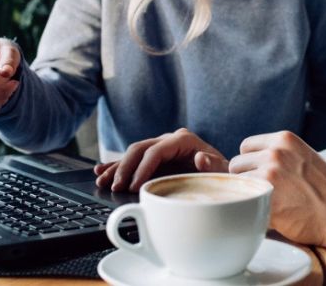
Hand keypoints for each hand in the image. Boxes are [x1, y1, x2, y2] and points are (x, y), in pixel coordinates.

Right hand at [94, 128, 228, 191]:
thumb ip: (213, 165)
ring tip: (101, 180)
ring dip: (116, 167)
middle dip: (125, 168)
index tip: (134, 186)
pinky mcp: (155, 157)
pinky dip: (117, 165)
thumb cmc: (223, 173)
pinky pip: (133, 159)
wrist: (223, 173)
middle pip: (140, 149)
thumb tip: (200, 158)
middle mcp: (170, 139)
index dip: (142, 168)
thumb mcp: (222, 170)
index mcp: (184, 140)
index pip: (156, 151)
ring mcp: (161, 146)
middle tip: (116, 187)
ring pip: (132, 153)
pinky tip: (102, 171)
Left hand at [229, 131, 325, 251]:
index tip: (262, 176)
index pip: (246, 146)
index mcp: (284, 139)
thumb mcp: (304, 157)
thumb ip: (279, 154)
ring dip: (248, 196)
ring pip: (237, 185)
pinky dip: (254, 212)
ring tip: (271, 204)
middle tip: (266, 193)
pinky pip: (245, 205)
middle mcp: (275, 153)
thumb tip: (246, 161)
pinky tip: (274, 216)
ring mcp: (270, 175)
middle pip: (237, 165)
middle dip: (247, 179)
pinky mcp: (266, 199)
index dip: (251, 163)